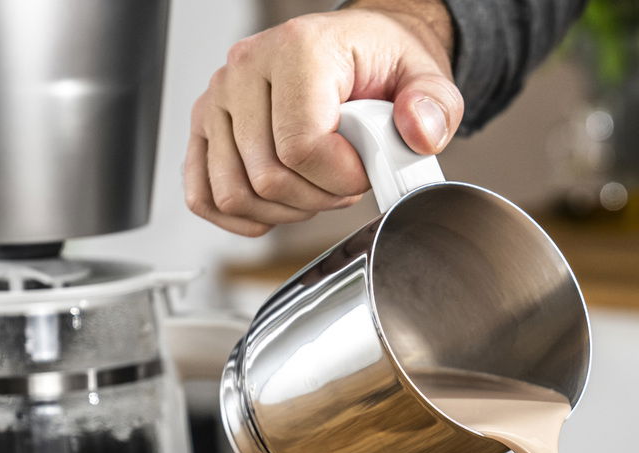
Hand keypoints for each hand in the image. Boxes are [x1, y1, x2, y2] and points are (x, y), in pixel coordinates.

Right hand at [184, 0, 462, 235]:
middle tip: (346, 180)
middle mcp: (246, 69)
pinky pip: (203, 194)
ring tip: (317, 186)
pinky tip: (277, 206)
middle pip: (267, 176)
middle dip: (319, 198)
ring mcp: (219, 98)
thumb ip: (434, 105)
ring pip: (234, 193)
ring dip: (284, 210)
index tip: (364, 171)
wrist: (358, 52)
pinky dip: (241, 216)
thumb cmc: (381, 64)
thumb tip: (419, 132)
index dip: (340, 179)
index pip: (302, 146)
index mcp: (298, 50)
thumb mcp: (426, 77)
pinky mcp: (206, 127)